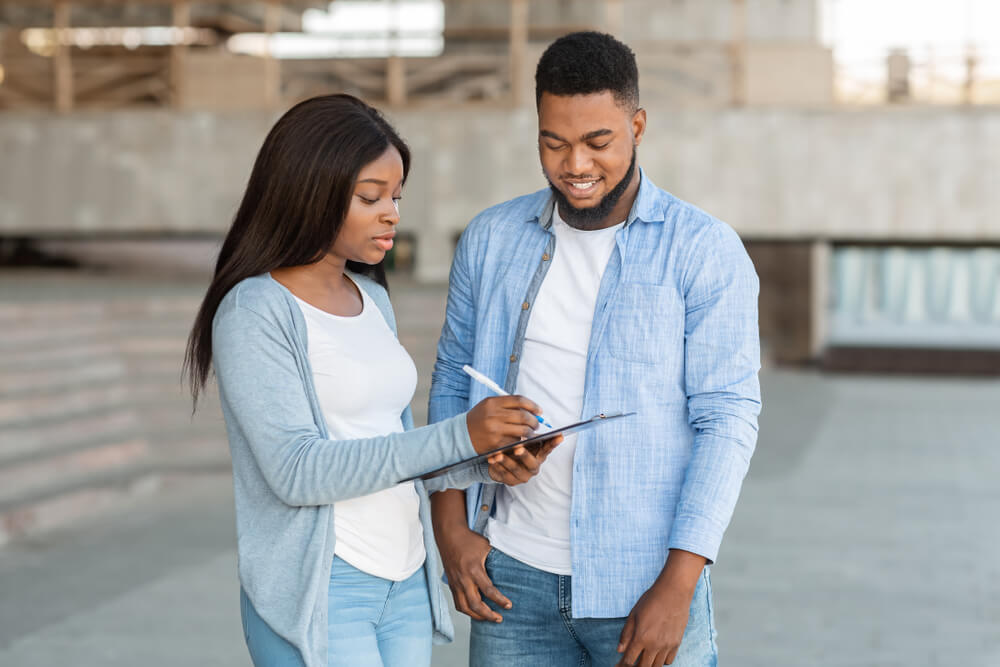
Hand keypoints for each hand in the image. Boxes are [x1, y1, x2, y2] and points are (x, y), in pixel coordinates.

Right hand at [436, 524, 509, 622]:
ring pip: (464, 608)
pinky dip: (467, 610)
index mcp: (474, 569)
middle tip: (499, 618)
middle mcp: (463, 579)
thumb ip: (495, 560)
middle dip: (488, 615)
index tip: (509, 606)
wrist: (449, 535)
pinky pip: (458, 603)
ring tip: (488, 618)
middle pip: (475, 605)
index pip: (488, 590)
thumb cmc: (469, 540)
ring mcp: (455, 583)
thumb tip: (508, 569)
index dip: (500, 600)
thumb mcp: (486, 547)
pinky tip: (475, 611)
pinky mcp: (451, 584)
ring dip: (477, 616)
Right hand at [466, 395, 543, 454]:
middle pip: (523, 416)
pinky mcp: (496, 444)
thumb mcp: (488, 405)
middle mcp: (494, 415)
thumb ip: (507, 404)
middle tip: (537, 424)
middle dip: (534, 421)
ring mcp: (495, 430)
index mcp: (493, 403)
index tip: (539, 411)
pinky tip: (521, 440)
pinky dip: (521, 441)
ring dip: (531, 432)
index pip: (519, 401)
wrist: (462, 435)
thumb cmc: (478, 419)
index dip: (533, 405)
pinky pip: (516, 442)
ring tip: (531, 432)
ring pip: (523, 430)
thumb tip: (531, 408)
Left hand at [486, 434, 562, 484]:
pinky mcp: (510, 481)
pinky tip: (491, 459)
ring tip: (498, 454)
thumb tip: (533, 417)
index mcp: (539, 456)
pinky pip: (503, 475)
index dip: (553, 443)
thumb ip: (529, 433)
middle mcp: (533, 467)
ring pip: (515, 469)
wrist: (501, 464)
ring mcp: (522, 476)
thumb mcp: (523, 441)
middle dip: (524, 456)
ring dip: (506, 461)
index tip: (559, 435)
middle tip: (518, 448)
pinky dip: (497, 466)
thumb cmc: (514, 448)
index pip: (548, 449)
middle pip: (531, 463)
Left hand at [616, 550, 706, 665]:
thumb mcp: (633, 614)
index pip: (629, 660)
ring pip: (656, 666)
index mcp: (641, 637)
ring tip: (643, 660)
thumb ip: (626, 634)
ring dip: (648, 665)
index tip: (618, 665)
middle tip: (631, 663)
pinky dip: (661, 661)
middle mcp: (654, 645)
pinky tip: (656, 654)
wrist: (674, 592)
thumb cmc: (651, 600)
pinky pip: (668, 660)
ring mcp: (667, 645)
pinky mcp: (677, 643)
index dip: (622, 665)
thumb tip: (620, 650)